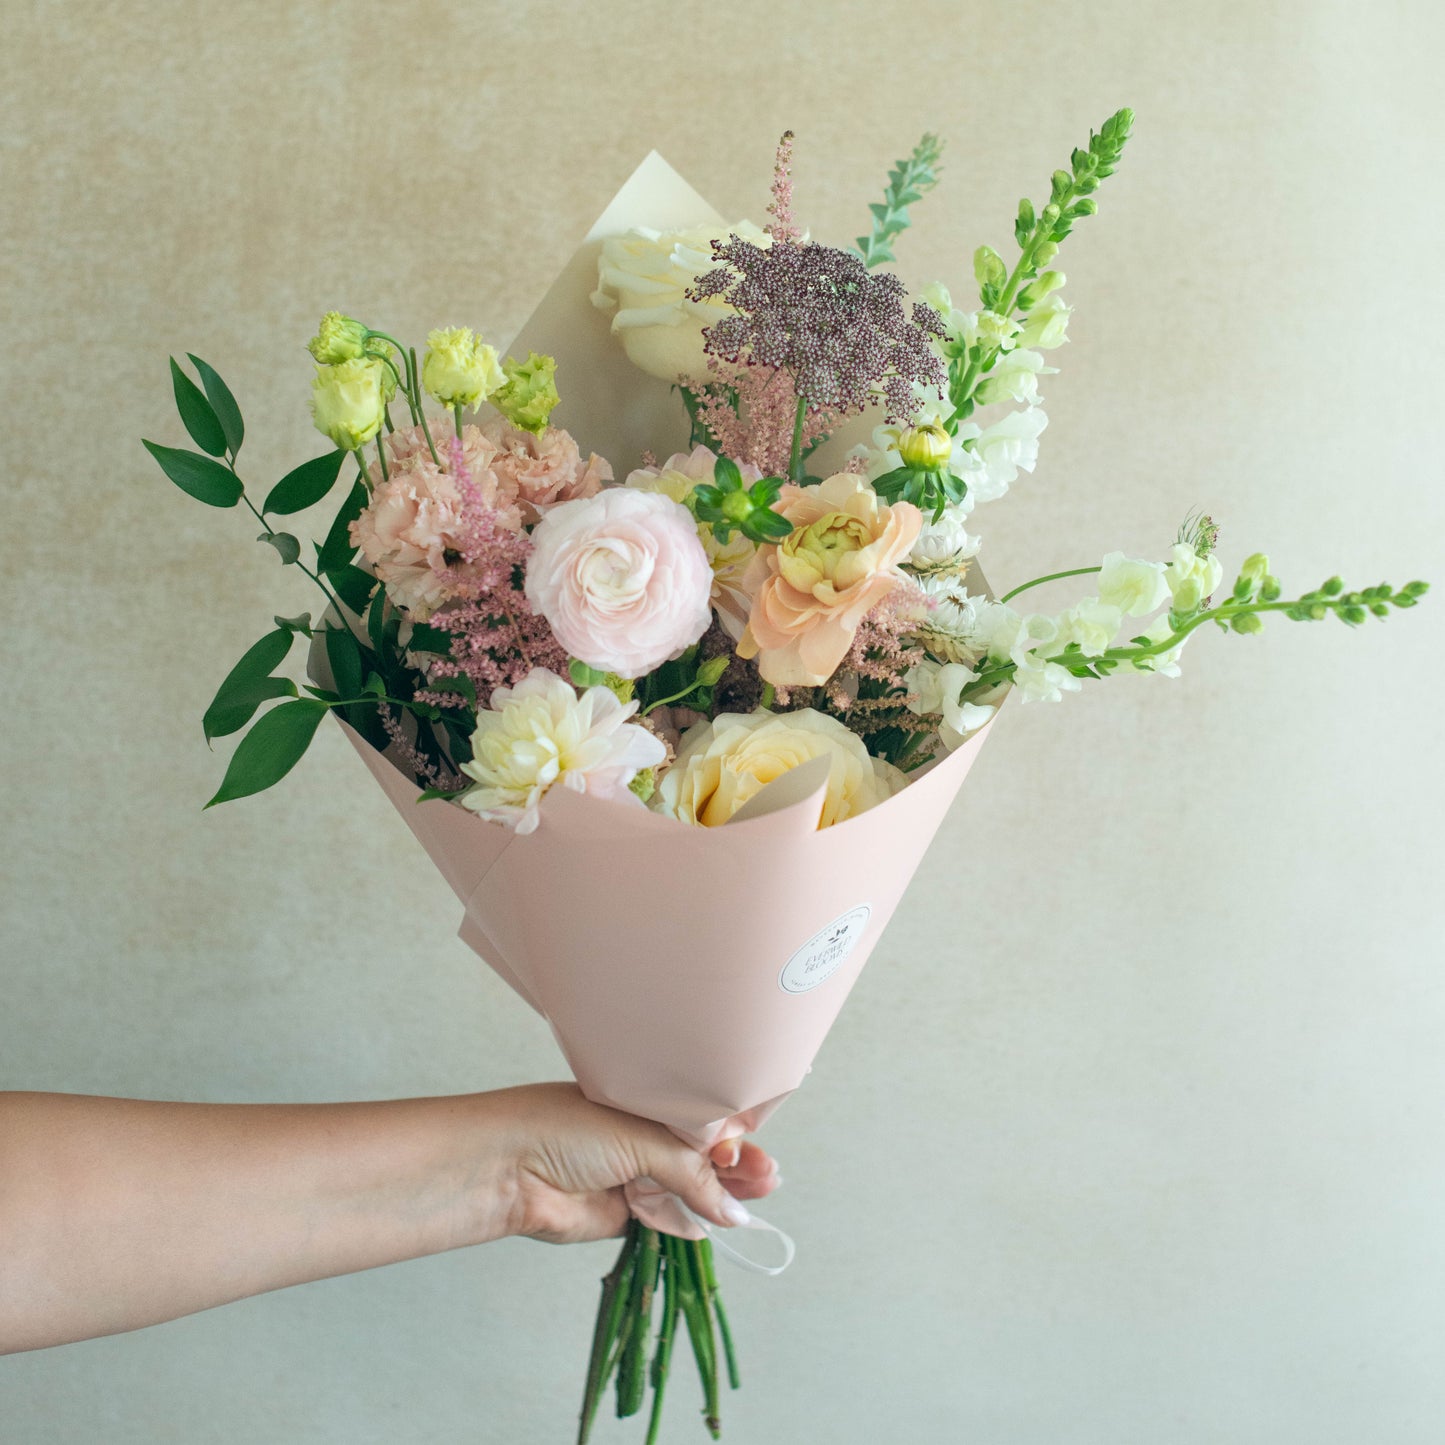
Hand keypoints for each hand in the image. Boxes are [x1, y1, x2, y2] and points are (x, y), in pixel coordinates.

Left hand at [493, 1083, 779, 1243]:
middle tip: (768, 1177)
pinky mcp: (624, 1215)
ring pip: (691, 1189)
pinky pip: (668, 1221)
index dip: (732, 1133)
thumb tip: (732, 1209)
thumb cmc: (566, 1130)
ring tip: (761, 1193)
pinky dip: (694, 1223)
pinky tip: (722, 1221)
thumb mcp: (639, 1136)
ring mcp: (634, 1176)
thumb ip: (690, 1171)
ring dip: (724, 1195)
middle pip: (703, 1157)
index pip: (702, 1119)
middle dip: (736, 1167)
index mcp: (646, 1102)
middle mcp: (643, 1137)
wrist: (507, 1170)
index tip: (754, 1146)